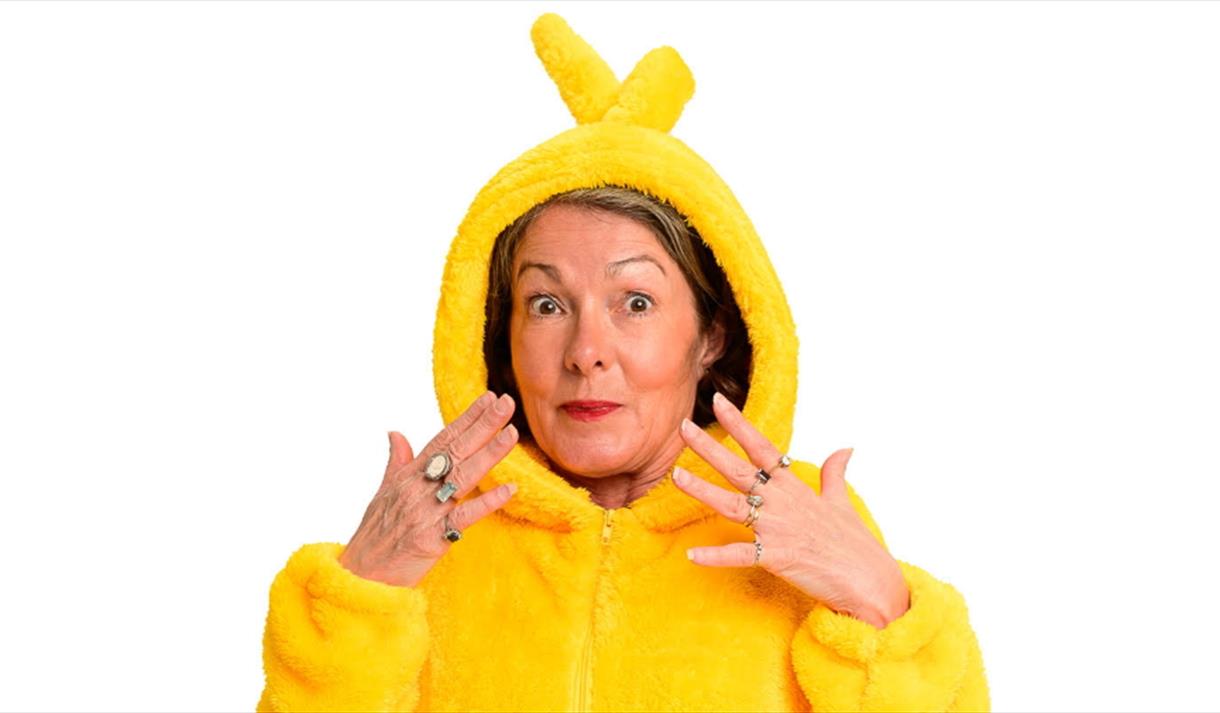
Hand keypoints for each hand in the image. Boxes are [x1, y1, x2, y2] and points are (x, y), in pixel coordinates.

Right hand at [338, 391, 519, 587]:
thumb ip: (396, 462)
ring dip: (489, 454)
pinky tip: (509, 489)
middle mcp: (417, 489)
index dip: (466, 418)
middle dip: (482, 425)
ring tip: (511, 434)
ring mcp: (425, 513)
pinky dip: (487, 502)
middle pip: (455, 451)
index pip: (442, 440)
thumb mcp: (382, 494)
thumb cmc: (373, 537)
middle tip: (506, 403)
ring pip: (462, 477)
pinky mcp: (432, 539)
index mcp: (407, 476)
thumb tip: (396, 432)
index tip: (488, 398)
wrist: (359, 578)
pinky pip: (464, 517)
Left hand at [673, 392, 909, 627]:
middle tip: (683, 427)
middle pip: (738, 469)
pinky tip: (691, 555)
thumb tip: (845, 448)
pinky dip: (716, 556)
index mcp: (794, 487)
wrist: (870, 582)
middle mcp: (782, 503)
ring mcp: (777, 529)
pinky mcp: (776, 558)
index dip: (738, 424)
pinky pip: (740, 555)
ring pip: (731, 505)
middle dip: (709, 448)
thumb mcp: (842, 501)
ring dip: (702, 491)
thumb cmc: (855, 543)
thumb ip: (834, 473)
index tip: (719, 401)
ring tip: (676, 476)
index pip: (762, 447)